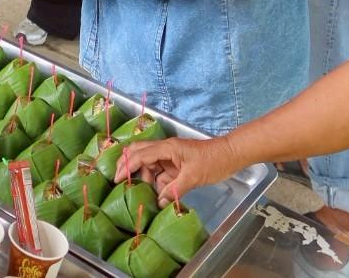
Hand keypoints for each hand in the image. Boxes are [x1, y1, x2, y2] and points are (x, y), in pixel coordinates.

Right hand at [119, 136, 244, 206]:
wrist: (231, 155)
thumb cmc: (213, 161)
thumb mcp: (193, 177)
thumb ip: (175, 189)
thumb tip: (159, 202)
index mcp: (166, 148)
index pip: (140, 155)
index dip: (127, 166)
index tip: (117, 179)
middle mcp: (165, 150)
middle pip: (138, 153)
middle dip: (127, 165)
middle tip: (118, 180)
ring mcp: (170, 157)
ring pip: (149, 165)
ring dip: (145, 178)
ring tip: (142, 194)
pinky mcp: (177, 165)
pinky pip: (161, 173)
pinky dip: (157, 184)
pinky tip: (156, 195)